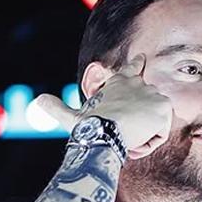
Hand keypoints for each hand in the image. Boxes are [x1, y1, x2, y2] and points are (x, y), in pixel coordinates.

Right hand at [34, 53, 173, 158]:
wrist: (101, 132)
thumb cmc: (86, 125)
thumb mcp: (70, 116)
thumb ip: (56, 108)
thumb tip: (37, 101)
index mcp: (120, 81)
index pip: (133, 67)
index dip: (137, 63)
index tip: (142, 57)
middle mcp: (140, 83)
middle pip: (150, 102)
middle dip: (142, 120)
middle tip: (126, 134)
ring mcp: (154, 94)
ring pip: (153, 124)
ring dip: (141, 136)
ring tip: (124, 141)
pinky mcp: (164, 108)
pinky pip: (159, 134)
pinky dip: (148, 144)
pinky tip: (133, 143)